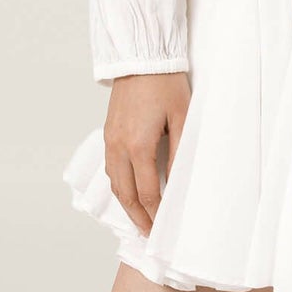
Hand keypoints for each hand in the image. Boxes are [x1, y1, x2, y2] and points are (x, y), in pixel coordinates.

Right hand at [103, 72, 190, 236]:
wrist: (141, 57)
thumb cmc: (165, 83)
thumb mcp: (183, 117)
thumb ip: (181, 152)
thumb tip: (179, 182)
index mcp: (138, 145)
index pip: (147, 192)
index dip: (155, 214)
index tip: (162, 230)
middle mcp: (119, 147)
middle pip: (125, 194)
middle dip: (138, 217)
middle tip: (149, 234)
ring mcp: (110, 139)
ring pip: (114, 183)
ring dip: (126, 203)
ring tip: (140, 218)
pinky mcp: (108, 131)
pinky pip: (110, 167)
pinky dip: (119, 184)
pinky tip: (129, 189)